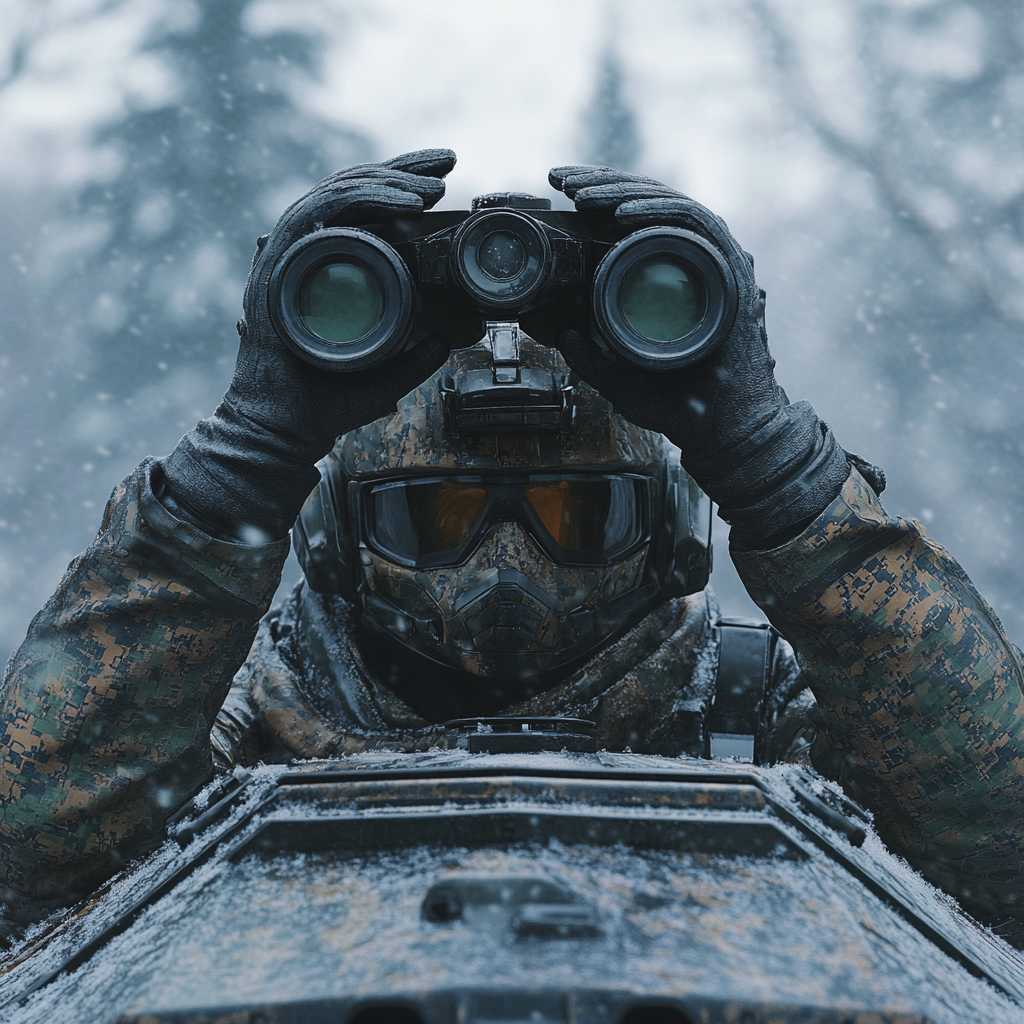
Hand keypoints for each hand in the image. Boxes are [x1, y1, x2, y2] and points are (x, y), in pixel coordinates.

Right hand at [161, 150, 460, 540]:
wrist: (285, 429)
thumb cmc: (327, 402)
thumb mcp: (389, 374)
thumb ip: (417, 356)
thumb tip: (451, 337)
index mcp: (328, 269)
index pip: (365, 212)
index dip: (401, 187)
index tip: (444, 181)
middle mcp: (307, 255)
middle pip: (354, 191)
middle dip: (404, 170)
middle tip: (448, 162)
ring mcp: (290, 255)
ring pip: (339, 193)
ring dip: (391, 182)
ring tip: (435, 186)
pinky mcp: (278, 263)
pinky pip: (319, 213)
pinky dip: (362, 200)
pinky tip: (405, 204)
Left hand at [547, 165, 852, 549]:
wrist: (721, 429)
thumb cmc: (678, 403)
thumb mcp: (616, 376)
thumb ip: (589, 355)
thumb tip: (560, 331)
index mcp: (670, 274)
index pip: (633, 219)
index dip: (597, 197)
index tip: (558, 191)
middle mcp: (694, 260)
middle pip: (647, 202)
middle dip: (600, 184)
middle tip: (560, 179)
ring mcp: (714, 262)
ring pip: (667, 204)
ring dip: (621, 192)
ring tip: (581, 192)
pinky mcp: (729, 270)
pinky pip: (694, 226)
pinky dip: (659, 214)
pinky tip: (621, 213)